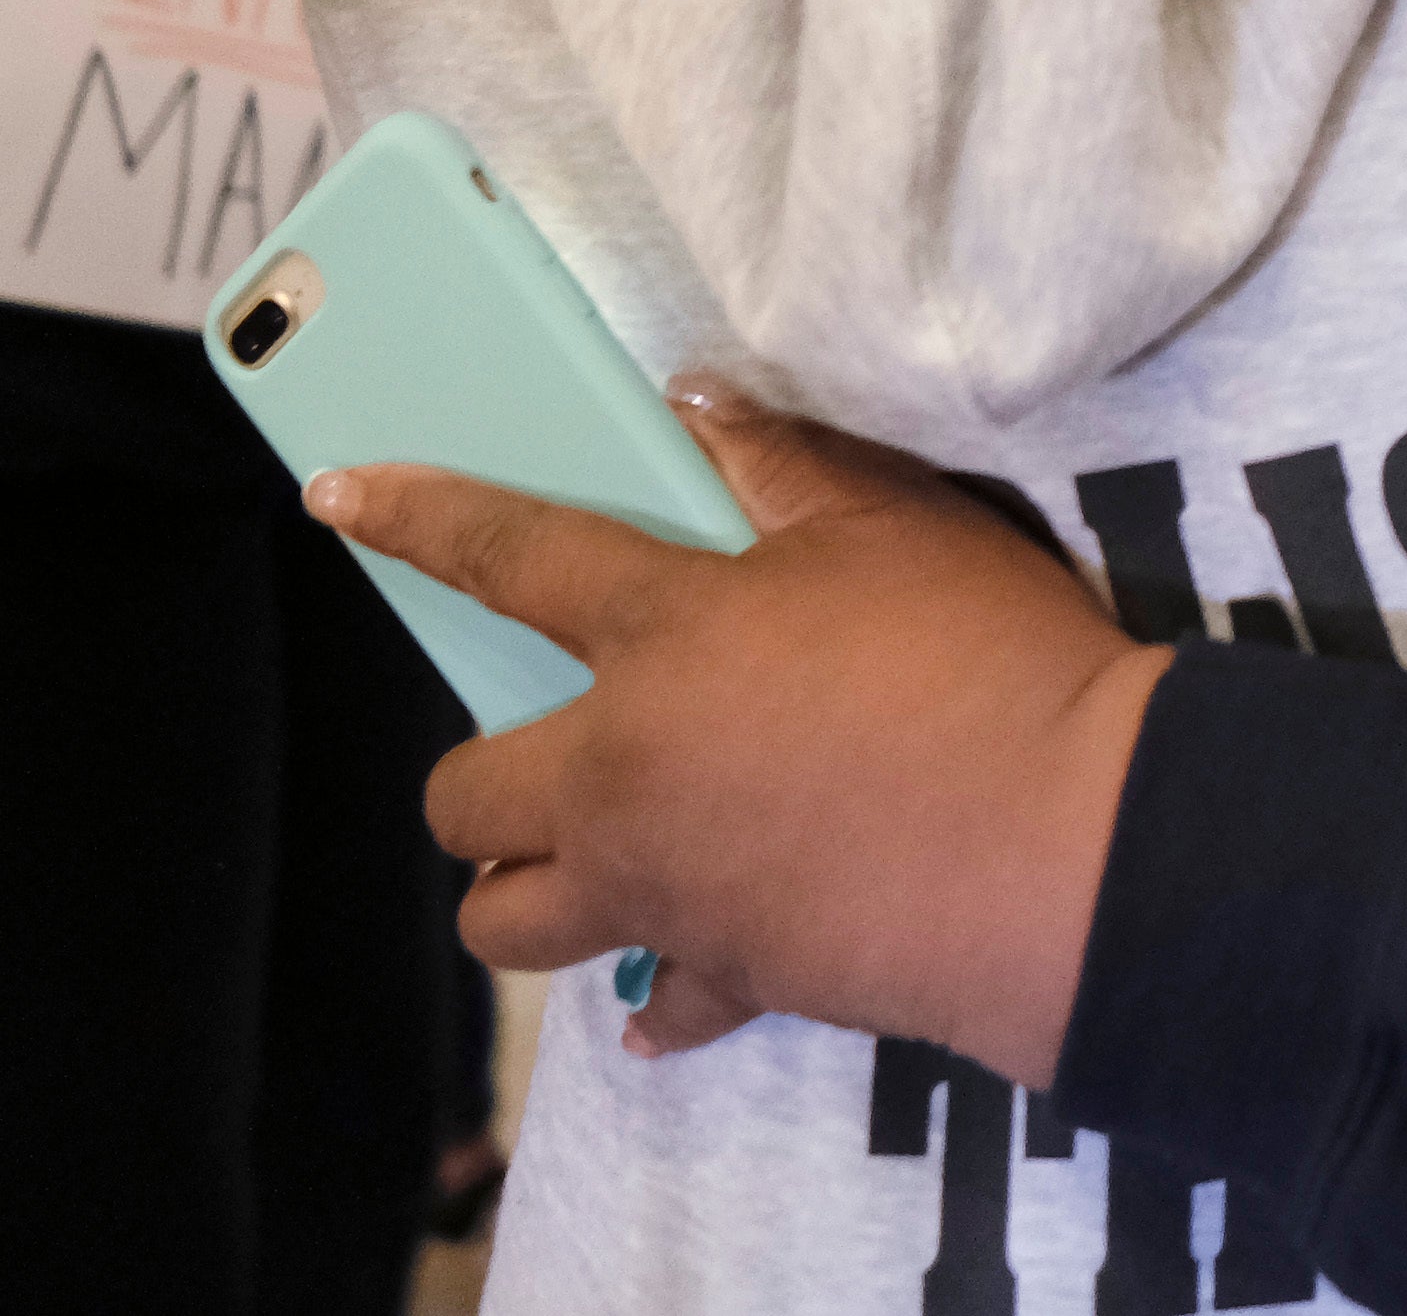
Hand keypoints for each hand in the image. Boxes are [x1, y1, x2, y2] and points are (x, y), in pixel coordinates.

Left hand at [319, 387, 1160, 1087]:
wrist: (1068, 847)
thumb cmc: (985, 660)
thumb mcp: (897, 524)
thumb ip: (786, 463)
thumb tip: (695, 403)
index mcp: (662, 639)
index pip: (507, 556)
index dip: (416, 519)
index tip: (338, 498)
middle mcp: (626, 775)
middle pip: (465, 797)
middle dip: (478, 777)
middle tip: (550, 751)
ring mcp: (667, 890)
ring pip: (511, 924)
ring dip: (527, 890)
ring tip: (592, 857)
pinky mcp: (732, 976)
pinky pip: (657, 1003)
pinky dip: (663, 988)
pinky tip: (689, 963)